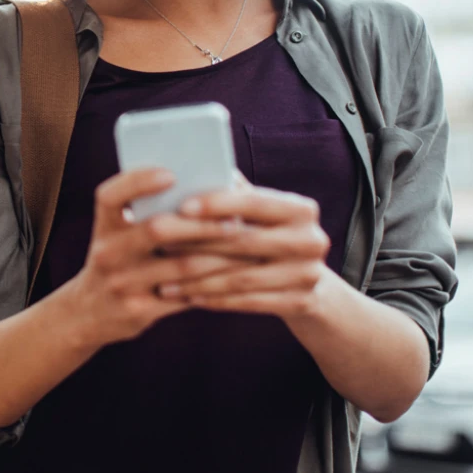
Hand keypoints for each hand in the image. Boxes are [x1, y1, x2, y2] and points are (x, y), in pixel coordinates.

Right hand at [65, 168, 252, 347]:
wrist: (88, 313)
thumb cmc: (118, 259)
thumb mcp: (117, 233)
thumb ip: (145, 211)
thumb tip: (202, 185)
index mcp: (104, 225)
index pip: (112, 196)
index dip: (139, 182)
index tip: (171, 174)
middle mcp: (108, 253)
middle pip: (157, 229)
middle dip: (201, 223)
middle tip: (235, 219)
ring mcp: (122, 284)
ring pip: (181, 266)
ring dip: (220, 255)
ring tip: (247, 246)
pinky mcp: (140, 311)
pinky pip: (185, 296)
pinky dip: (214, 283)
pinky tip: (235, 274)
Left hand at [154, 172, 331, 321]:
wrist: (312, 284)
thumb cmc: (271, 237)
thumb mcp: (262, 214)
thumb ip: (234, 194)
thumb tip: (191, 168)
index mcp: (301, 209)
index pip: (253, 202)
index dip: (217, 203)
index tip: (182, 206)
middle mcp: (311, 240)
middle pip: (244, 242)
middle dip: (198, 243)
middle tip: (159, 244)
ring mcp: (308, 275)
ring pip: (241, 278)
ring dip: (198, 279)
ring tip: (164, 279)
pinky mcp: (300, 303)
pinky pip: (247, 302)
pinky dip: (215, 299)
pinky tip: (188, 296)